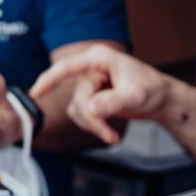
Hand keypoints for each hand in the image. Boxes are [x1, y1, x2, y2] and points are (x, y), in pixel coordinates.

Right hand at [30, 43, 176, 144]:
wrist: (161, 99)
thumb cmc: (152, 89)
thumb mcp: (136, 96)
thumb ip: (113, 102)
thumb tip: (92, 109)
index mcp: (99, 59)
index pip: (67, 68)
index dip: (48, 80)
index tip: (34, 94)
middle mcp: (91, 69)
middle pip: (77, 99)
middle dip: (92, 120)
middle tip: (109, 136)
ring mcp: (89, 84)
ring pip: (77, 110)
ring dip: (93, 126)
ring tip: (112, 136)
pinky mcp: (90, 97)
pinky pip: (81, 115)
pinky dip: (93, 126)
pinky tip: (107, 131)